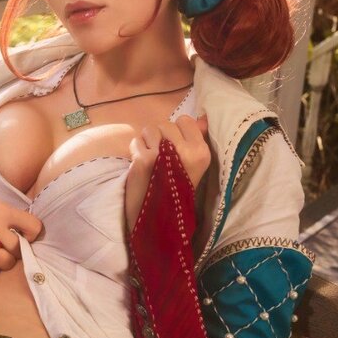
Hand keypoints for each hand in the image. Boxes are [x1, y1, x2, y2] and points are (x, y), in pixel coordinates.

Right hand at [0, 198, 42, 275]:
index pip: (34, 227)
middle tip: (3, 247)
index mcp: (2, 209)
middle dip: (14, 251)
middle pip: (19, 249)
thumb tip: (29, 231)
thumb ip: (8, 216)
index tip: (24, 237)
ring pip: (7, 262)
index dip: (31, 235)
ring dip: (0, 261)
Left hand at [125, 114, 209, 233]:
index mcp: (202, 152)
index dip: (176, 131)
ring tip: (151, 160)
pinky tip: (141, 165)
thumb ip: (198, 139)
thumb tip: (202, 117)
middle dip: (160, 136)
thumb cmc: (177, 191)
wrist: (159, 220)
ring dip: (146, 141)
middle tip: (161, 157)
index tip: (174, 148)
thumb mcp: (194, 167)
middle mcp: (185, 151)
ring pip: (149, 129)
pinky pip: (136, 141)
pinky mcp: (143, 160)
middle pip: (166, 123)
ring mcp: (163, 154)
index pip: (185, 120)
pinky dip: (135, 151)